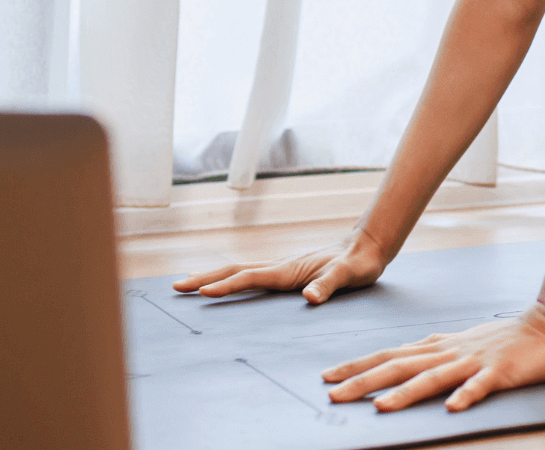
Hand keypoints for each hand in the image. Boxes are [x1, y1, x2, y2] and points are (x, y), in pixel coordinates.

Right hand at [170, 231, 385, 303]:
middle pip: (235, 271)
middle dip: (206, 278)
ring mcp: (282, 268)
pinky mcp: (287, 272)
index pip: (250, 278)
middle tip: (177, 287)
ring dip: (213, 277)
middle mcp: (280, 267)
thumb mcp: (348, 275)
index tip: (202, 291)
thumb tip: (310, 298)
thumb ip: (328, 285)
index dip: (226, 285)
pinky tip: (226, 283)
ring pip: (240, 271)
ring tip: (188, 283)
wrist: (367, 246)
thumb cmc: (359, 263)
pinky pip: (251, 276)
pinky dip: (231, 279)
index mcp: (288, 270)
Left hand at [322, 305, 544, 411]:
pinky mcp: (501, 373)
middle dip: (364, 381)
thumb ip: (431, 354)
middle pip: (401, 366)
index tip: (328, 377)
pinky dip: (466, 395)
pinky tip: (452, 408)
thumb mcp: (460, 344)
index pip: (391, 355)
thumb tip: (397, 361)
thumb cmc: (503, 341)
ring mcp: (475, 362)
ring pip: (433, 377)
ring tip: (380, 406)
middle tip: (333, 394)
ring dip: (405, 392)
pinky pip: (481, 386)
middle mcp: (451, 352)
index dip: (359, 365)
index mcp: (439, 347)